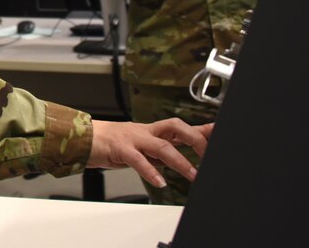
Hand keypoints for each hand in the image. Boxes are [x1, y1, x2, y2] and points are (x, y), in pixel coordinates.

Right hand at [89, 119, 212, 187]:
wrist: (86, 139)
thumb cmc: (116, 143)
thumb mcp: (144, 145)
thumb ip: (164, 150)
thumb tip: (185, 157)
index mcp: (154, 131)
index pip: (184, 126)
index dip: (204, 129)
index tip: (221, 132)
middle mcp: (147, 131)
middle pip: (176, 127)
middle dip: (195, 140)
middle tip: (207, 155)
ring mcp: (134, 139)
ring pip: (161, 145)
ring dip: (180, 161)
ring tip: (192, 175)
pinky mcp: (120, 149)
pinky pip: (138, 160)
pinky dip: (150, 171)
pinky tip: (159, 182)